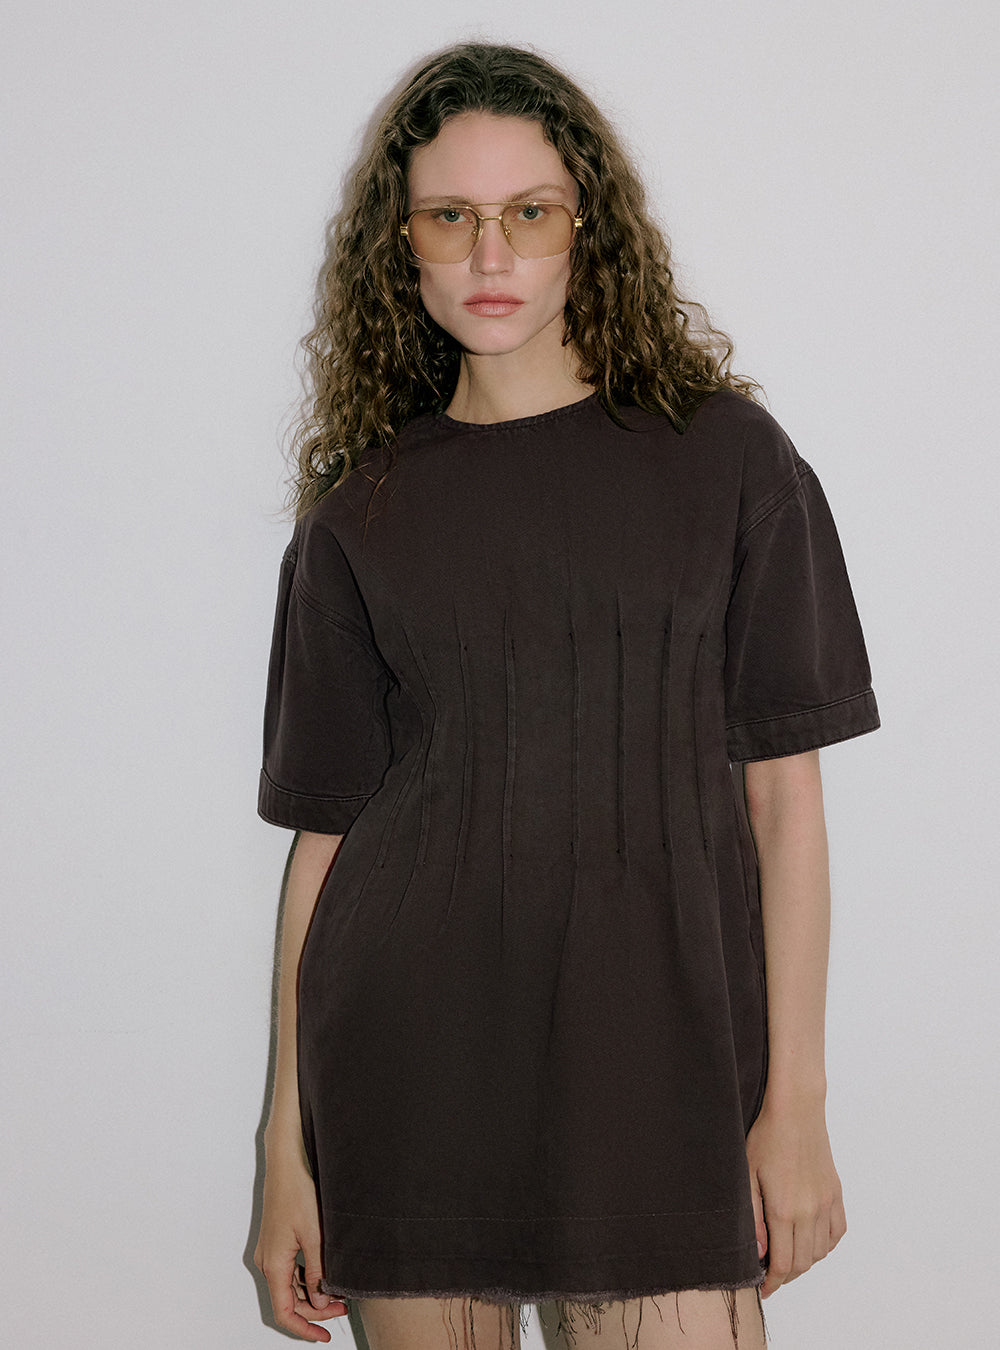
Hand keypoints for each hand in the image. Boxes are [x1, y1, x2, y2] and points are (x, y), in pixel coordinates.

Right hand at [254, 1147, 348, 1340]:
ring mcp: (271, 1251)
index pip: (284, 1311)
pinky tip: (326, 1274)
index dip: (304, 1328)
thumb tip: (319, 1301)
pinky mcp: (277, 1241)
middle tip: (343, 1308)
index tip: (324, 1335)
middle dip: (314, 1310)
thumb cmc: (298, 1192)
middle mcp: (267, 1261)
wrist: (286, 1163)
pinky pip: (290, 1270)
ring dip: (312, 1294)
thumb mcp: (315, 1236)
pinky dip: (307, 1278)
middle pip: (288, 1301)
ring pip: (290, 1286)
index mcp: (274, 1264)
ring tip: (339, 1292)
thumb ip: (317, 1272)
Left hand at [746, 1094, 846, 1298]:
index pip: (783, 1264)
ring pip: (820, 1251)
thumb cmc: (765, 1138)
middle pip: (803, 1263)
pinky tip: (811, 1241)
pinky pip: (837, 1232)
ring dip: (805, 1262)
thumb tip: (760, 1253)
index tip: (763, 1288)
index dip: (773, 1282)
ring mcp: (826, 1203)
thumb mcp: (747, 1176)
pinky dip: (825, 1245)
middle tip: (771, 1275)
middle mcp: (810, 1212)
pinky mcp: (836, 1193)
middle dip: (786, 1275)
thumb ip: (752, 1219)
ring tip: (787, 1258)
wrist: (796, 1111)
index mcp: (785, 1210)